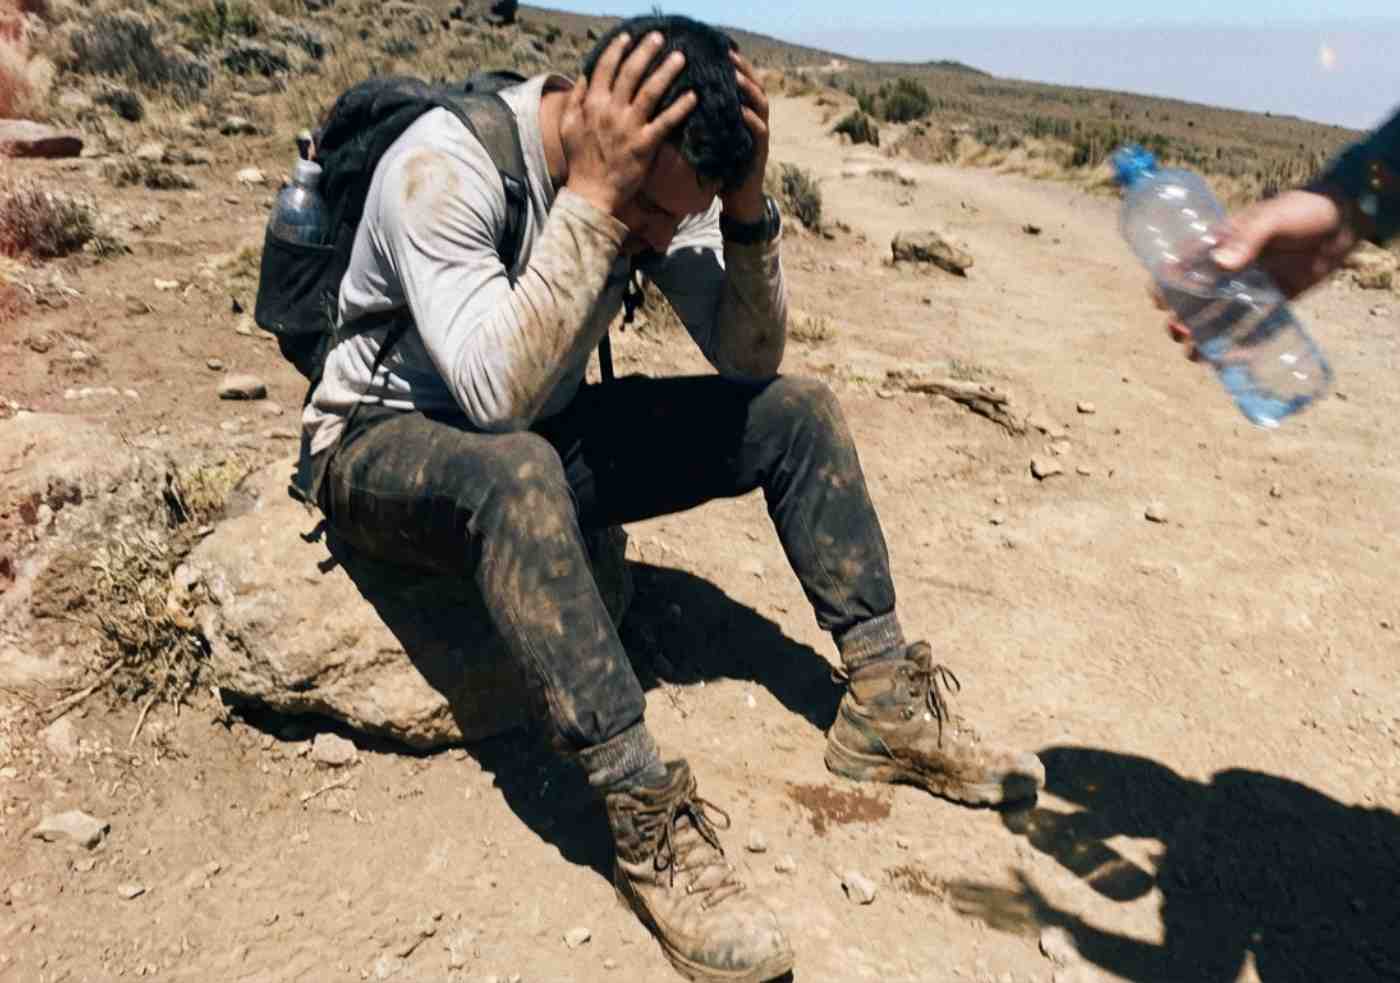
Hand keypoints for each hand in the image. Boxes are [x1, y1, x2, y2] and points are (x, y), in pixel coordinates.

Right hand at [560, 32, 696, 217]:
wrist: (591, 193)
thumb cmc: (580, 160)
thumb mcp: (568, 126)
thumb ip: (576, 98)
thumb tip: (584, 75)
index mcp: (592, 104)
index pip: (605, 68)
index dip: (617, 49)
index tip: (628, 37)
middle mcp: (610, 111)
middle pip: (631, 73)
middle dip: (646, 52)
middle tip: (659, 38)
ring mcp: (629, 128)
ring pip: (650, 92)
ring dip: (666, 71)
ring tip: (680, 58)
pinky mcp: (644, 145)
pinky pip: (665, 122)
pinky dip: (680, 107)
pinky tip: (693, 95)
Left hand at [721, 49, 770, 222]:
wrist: (738, 200)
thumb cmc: (721, 168)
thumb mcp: (712, 138)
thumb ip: (706, 119)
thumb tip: (679, 101)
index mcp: (744, 114)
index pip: (743, 83)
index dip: (735, 66)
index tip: (720, 50)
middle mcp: (756, 120)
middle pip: (755, 86)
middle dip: (744, 69)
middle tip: (729, 55)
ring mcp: (760, 135)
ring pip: (761, 104)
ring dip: (749, 89)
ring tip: (735, 77)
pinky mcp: (760, 151)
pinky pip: (759, 131)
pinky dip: (751, 119)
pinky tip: (741, 110)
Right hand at [1157, 188, 1362, 359]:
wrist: (1344, 221)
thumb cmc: (1304, 210)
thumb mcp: (1273, 217)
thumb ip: (1248, 237)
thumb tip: (1220, 264)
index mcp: (1218, 246)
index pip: (1181, 267)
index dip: (1165, 285)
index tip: (1160, 303)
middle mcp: (1227, 270)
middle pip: (1192, 299)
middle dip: (1180, 319)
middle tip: (1180, 332)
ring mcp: (1248, 288)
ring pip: (1216, 318)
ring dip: (1201, 337)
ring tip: (1194, 354)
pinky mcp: (1271, 303)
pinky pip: (1249, 328)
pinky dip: (1237, 344)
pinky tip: (1226, 359)